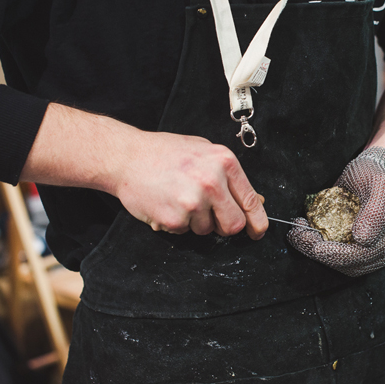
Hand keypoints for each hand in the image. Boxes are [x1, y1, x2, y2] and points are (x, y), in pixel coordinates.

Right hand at [21, 104, 267, 237]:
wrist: (126, 156)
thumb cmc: (164, 152)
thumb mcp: (204, 152)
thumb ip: (228, 176)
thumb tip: (254, 201)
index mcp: (224, 162)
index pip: (251, 201)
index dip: (257, 221)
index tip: (258, 231)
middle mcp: (212, 182)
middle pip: (233, 224)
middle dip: (224, 226)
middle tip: (210, 216)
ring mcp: (193, 201)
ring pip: (207, 230)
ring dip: (196, 222)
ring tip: (179, 199)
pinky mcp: (175, 218)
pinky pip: (185, 231)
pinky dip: (177, 223)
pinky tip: (166, 204)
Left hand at [287, 146, 384, 275]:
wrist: (370, 169)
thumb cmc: (374, 171)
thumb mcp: (379, 182)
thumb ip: (375, 210)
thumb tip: (362, 240)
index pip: (367, 254)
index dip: (338, 254)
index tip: (314, 246)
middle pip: (354, 264)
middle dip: (322, 254)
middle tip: (297, 236)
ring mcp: (378, 253)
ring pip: (344, 265)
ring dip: (317, 252)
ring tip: (298, 234)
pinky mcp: (362, 251)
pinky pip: (340, 259)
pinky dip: (320, 250)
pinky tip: (305, 234)